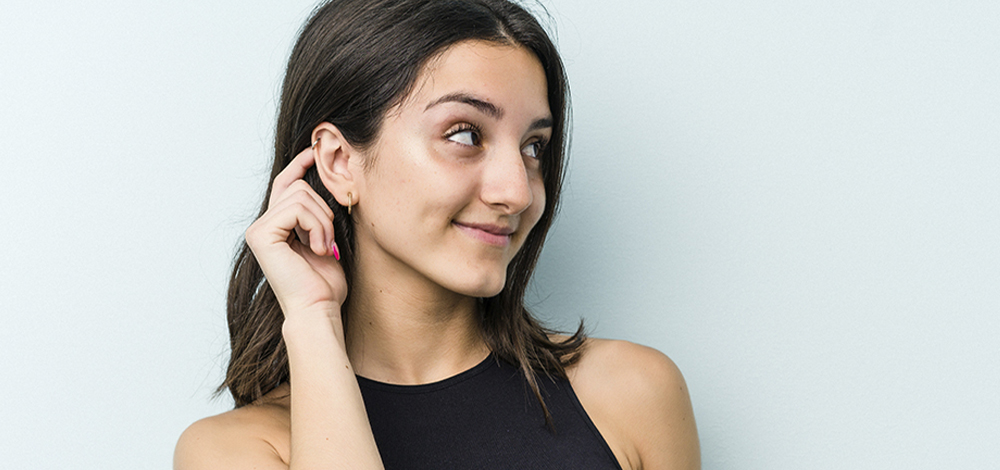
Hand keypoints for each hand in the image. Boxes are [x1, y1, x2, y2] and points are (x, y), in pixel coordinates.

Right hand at [245, 147, 346, 317]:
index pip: (286, 183)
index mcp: (276, 226)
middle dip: (323, 210)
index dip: (300, 164)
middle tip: (328, 242)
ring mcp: (258, 229)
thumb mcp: (327, 238)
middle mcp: (262, 225)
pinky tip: (317, 250)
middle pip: (298, 186)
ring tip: (323, 249)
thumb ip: (319, 212)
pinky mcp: (261, 234)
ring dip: (323, 221)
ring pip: (300, 195)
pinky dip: (315, 226)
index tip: (315, 149)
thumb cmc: (326, 282)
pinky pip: (296, 208)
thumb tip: (329, 177)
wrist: (318, 309)